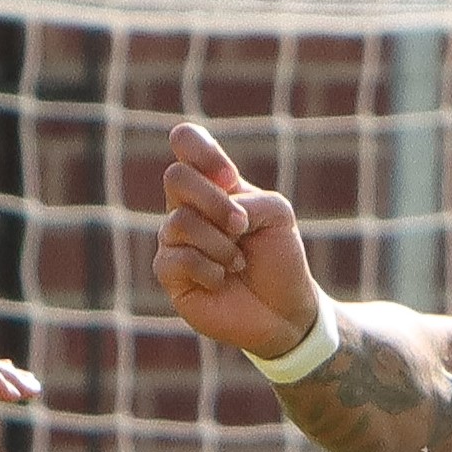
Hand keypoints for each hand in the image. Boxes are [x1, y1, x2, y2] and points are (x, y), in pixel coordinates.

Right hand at [154, 123, 329, 362]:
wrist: (283, 309)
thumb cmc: (279, 256)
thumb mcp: (278, 214)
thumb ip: (249, 199)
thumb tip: (212, 216)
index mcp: (212, 184)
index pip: (186, 141)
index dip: (200, 150)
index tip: (230, 177)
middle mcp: (186, 206)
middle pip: (176, 177)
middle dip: (215, 202)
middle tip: (242, 226)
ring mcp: (173, 239)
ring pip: (182, 222)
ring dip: (221, 245)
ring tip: (238, 263)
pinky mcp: (168, 273)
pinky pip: (179, 258)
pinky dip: (211, 270)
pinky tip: (222, 280)